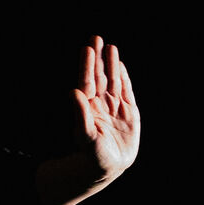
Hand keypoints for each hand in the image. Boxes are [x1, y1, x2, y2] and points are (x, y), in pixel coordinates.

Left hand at [73, 35, 140, 176]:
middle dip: (97, 58)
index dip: (87, 66)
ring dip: (111, 64)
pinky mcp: (129, 112)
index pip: (87, 82)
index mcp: (88, 107)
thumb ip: (80, 115)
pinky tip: (121, 65)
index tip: (88, 49)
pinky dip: (125, 78)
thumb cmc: (93, 155)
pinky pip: (126, 91)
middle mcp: (100, 104)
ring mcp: (114, 106)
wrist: (109, 166)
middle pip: (99, 76)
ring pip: (113, 80)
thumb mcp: (86, 137)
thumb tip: (74, 92)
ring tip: (110, 47)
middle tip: (96, 38)